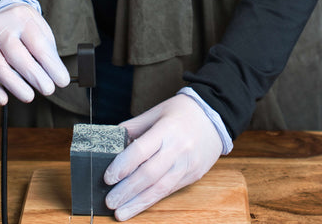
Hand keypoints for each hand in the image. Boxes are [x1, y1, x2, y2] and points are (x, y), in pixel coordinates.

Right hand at [0, 4, 69, 104]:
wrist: (1, 12)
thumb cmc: (25, 25)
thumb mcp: (41, 28)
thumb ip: (48, 50)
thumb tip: (56, 75)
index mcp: (21, 18)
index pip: (37, 44)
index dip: (51, 65)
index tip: (62, 80)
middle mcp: (1, 27)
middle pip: (16, 53)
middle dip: (34, 75)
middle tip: (48, 89)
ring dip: (14, 85)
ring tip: (29, 96)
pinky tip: (4, 98)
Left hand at [104, 93, 222, 220]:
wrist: (215, 116)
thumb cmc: (183, 111)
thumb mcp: (156, 111)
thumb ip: (135, 126)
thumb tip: (113, 139)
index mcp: (166, 129)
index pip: (141, 151)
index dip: (122, 166)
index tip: (108, 177)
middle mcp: (178, 149)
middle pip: (149, 174)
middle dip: (127, 191)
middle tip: (110, 201)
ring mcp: (187, 164)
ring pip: (160, 188)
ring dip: (138, 203)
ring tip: (121, 212)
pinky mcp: (193, 175)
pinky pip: (170, 190)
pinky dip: (153, 200)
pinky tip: (139, 205)